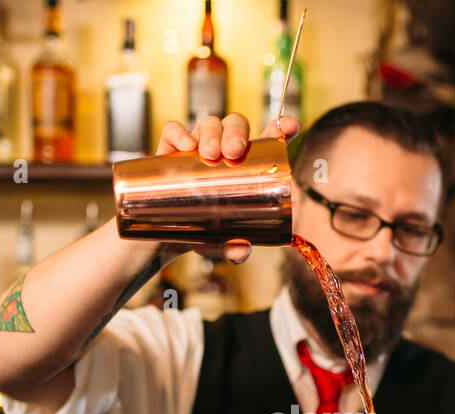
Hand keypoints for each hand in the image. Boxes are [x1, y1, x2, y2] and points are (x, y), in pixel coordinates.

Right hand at [155, 113, 301, 264]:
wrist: (163, 237)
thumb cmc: (201, 232)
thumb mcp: (218, 244)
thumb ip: (231, 249)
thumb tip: (242, 249)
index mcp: (244, 166)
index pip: (267, 140)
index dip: (281, 128)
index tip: (290, 126)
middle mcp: (222, 151)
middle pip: (235, 125)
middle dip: (237, 133)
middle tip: (234, 153)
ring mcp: (196, 148)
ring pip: (209, 123)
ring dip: (212, 133)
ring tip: (210, 154)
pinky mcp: (169, 151)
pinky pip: (173, 131)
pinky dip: (180, 133)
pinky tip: (186, 146)